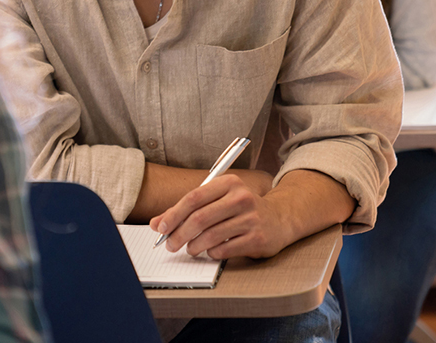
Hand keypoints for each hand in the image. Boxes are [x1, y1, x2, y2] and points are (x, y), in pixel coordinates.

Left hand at [148, 174, 289, 259]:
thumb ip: (188, 210)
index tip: (161, 228)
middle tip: (170, 244)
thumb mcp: (218, 200)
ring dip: (194, 246)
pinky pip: (225, 249)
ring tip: (190, 249)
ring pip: (211, 236)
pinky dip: (212, 253)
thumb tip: (157, 224)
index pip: (194, 197)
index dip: (174, 214)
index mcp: (229, 182)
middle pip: (200, 218)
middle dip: (180, 234)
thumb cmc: (241, 209)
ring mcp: (251, 218)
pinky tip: (210, 251)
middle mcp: (241, 197)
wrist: (279, 219)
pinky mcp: (257, 238)